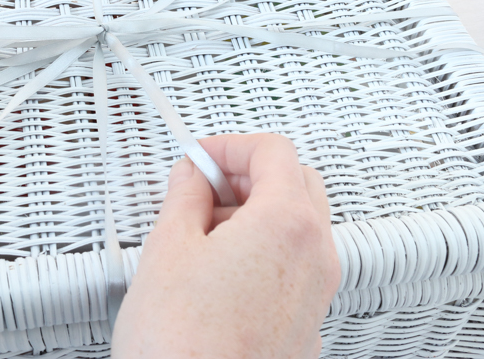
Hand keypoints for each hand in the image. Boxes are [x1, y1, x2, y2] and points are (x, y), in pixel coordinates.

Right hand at [111, 133, 339, 358]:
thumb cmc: (181, 344)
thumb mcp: (168, 247)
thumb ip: (185, 196)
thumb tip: (192, 176)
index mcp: (287, 225)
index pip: (274, 151)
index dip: (230, 145)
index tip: (200, 156)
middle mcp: (315, 258)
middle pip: (298, 184)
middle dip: (249, 175)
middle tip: (205, 185)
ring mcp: (316, 297)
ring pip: (299, 228)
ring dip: (256, 215)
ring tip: (201, 234)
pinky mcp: (305, 328)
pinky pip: (294, 270)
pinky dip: (264, 254)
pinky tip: (218, 274)